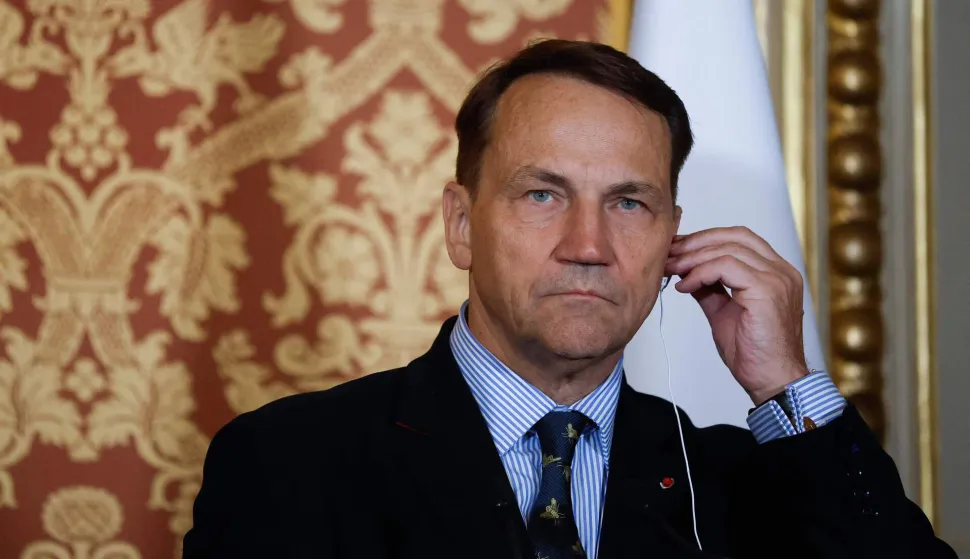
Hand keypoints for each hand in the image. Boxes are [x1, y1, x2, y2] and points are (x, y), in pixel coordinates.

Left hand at [665, 226, 808, 404]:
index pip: (740, 238)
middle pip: (734, 236)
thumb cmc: (753, 353)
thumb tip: (688, 271)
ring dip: (693, 257)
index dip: (706, 238)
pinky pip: (726, 266)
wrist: (772, 381)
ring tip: (672, 270)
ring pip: (728, 249)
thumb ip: (710, 288)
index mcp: (776, 272)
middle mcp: (781, 271)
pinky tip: (685, 286)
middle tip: (669, 254)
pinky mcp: (767, 290)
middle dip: (696, 242)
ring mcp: (778, 279)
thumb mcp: (724, 311)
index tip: (677, 249)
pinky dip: (700, 273)